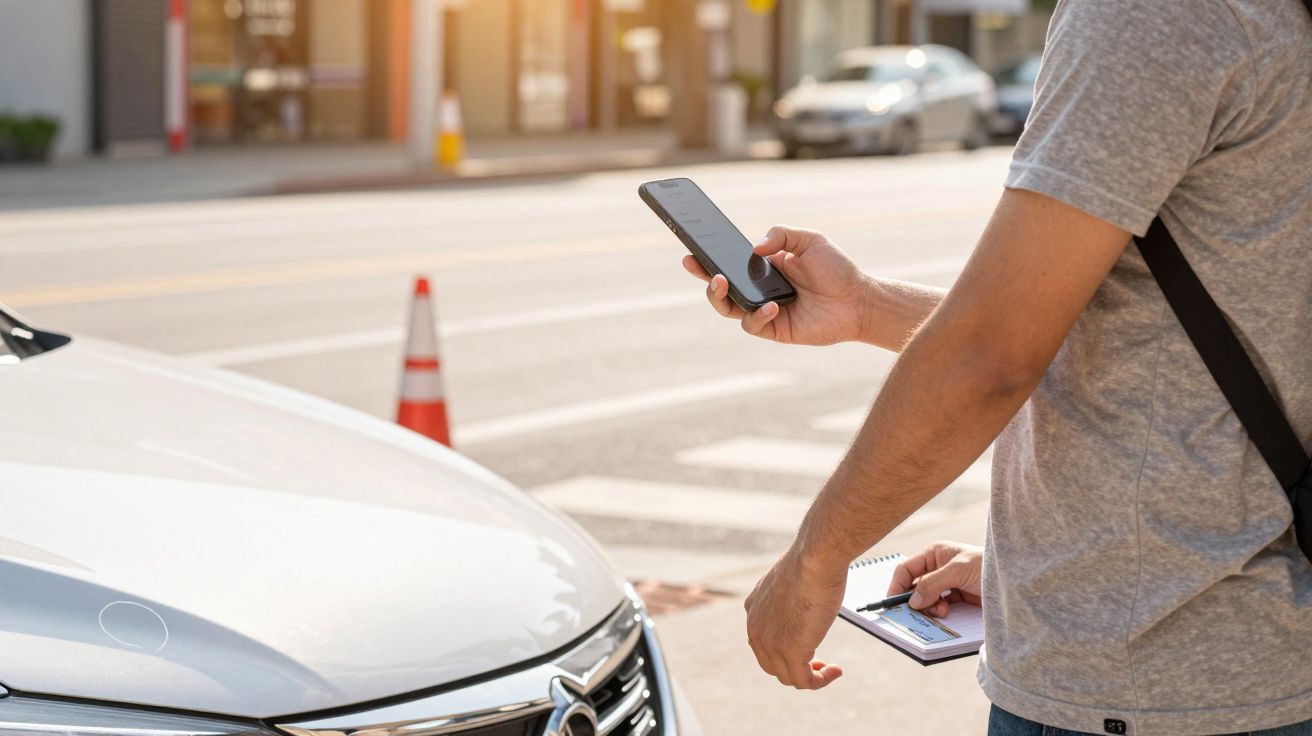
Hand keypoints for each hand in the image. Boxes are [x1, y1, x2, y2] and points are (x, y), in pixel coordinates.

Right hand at [682, 225, 873, 345]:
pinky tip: (771, 305)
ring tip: (721, 282)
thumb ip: (781, 234)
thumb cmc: (837, 269)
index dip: (709, 258)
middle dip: (704, 276)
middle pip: (722, 287)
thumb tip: (754, 247)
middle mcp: (760, 289)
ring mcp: (765, 310)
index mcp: (764, 267)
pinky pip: (753, 324)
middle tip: (696, 264)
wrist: (859, 300)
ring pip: (729, 308)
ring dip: (720, 297)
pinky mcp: (775, 329)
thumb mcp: (810, 240)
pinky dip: (757, 314)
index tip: (692, 249)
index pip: (730, 263)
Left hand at [743, 546, 846, 689]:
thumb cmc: (812, 562)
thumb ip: (791, 597)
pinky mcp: (790, 651)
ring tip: (831, 669)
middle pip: (772, 665)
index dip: (784, 652)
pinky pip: (804, 681)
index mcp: (753, 609)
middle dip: (796, 667)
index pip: (762, 644)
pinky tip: (835, 670)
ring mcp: (771, 642)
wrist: (816, 558)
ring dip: (811, 677)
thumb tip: (803, 607)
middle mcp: (755, 628)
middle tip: (820, 662)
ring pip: (788, 677)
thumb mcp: (792, 580)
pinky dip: (820, 681)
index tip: (808, 648)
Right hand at [887, 541, 982, 618]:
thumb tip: (912, 601)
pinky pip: (940, 608)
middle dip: (914, 599)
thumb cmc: (989, 566)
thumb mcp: (958, 571)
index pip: (907, 569)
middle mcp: (938, 568)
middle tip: (916, 613)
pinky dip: (939, 614)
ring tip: (941, 612)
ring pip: (926, 599)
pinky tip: (947, 615)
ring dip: (929, 608)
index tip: (893, 603)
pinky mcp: (958, 599)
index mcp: (935, 554)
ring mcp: (948, 584)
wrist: (1018, 582)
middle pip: (914, 586)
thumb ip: (932, 584)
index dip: (897, 585)